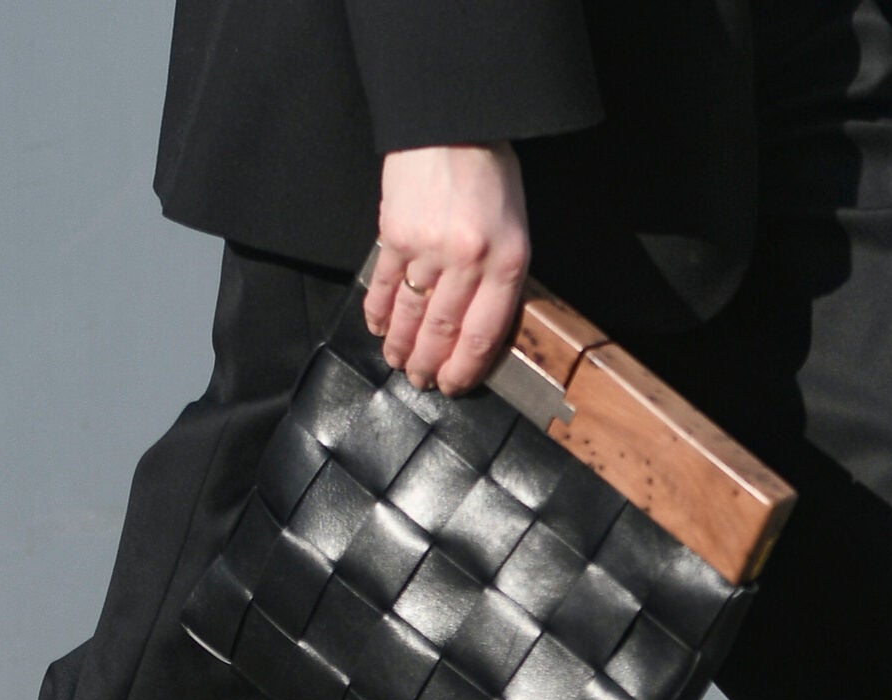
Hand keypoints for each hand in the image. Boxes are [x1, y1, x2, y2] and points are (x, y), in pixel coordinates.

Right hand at [363, 142, 529, 395]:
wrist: (452, 122)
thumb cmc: (489, 173)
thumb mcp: (514, 226)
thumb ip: (499, 275)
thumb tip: (473, 324)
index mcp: (506, 261)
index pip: (484, 334)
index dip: (465, 369)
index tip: (453, 386)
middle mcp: (468, 261)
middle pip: (443, 331)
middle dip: (429, 364)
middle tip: (420, 382)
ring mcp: (428, 248)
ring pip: (410, 314)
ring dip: (400, 345)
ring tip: (397, 362)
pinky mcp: (395, 234)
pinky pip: (383, 285)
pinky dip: (378, 311)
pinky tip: (377, 327)